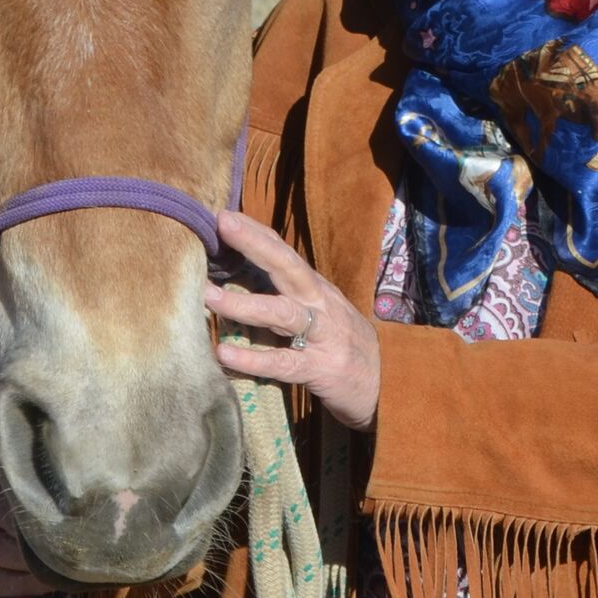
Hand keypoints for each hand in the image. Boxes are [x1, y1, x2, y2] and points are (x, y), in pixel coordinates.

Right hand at [0, 467, 53, 597]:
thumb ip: (43, 494)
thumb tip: (59, 512)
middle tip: (55, 564)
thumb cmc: (49, 495)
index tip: (46, 532)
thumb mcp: (45, 486)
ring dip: (20, 586)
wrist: (49, 514)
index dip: (13, 521)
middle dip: (23, 560)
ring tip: (51, 585)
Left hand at [202, 208, 380, 432]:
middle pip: (287, 267)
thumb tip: (239, 276)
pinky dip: (254, 359)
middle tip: (222, 224)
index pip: (284, 253)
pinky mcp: (320, 369)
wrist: (389, 384)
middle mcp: (319, 305)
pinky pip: (283, 363)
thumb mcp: (320, 312)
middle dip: (255, 244)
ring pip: (283, 313)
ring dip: (244, 303)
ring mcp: (322, 336)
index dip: (256, 232)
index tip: (224, 214)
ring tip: (208, 296)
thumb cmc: (342, 343)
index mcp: (315, 289)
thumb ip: (287, 295)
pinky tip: (225, 355)